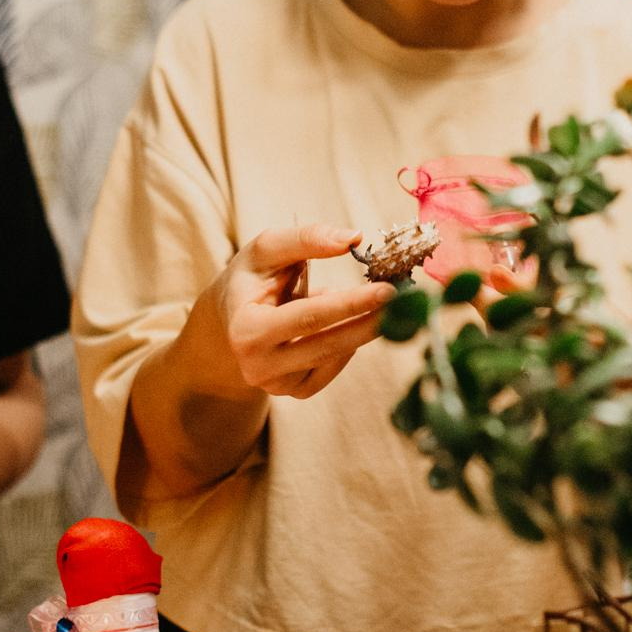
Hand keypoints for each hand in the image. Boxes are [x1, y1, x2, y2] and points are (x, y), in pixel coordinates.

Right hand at [195, 224, 395, 398]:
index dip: (350, 303)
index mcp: (245, 330)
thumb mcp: (266, 249)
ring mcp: (277, 385)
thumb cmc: (250, 279)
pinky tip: (351, 322)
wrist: (226, 322)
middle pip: (327, 344)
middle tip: (405, 300)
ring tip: (383, 303)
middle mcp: (258, 366)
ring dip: (364, 330)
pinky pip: (333, 367)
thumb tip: (354, 238)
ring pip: (334, 358)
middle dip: (369, 321)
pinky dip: (348, 343)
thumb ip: (307, 239)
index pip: (308, 317)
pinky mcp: (295, 392)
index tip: (387, 289)